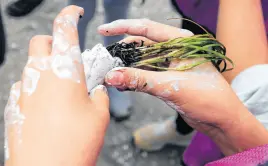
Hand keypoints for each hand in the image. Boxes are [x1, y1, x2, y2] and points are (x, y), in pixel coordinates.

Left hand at [5, 6, 108, 165]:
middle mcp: (39, 74)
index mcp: (64, 70)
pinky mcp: (13, 105)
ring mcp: (23, 89)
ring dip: (46, 67)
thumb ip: (99, 94)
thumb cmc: (75, 142)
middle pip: (42, 42)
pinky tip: (48, 105)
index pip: (64, 28)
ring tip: (61, 87)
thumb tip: (95, 89)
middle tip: (68, 56)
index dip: (70, 15)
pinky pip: (24, 86)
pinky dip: (36, 86)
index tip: (75, 12)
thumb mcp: (100, 114)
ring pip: (32, 64)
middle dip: (54, 42)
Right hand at [98, 19, 267, 154]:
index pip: (146, 29)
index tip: (103, 30)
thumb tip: (112, 75)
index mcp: (180, 42)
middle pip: (141, 44)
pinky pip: (145, 73)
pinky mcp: (167, 78)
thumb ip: (139, 80)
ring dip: (126, 67)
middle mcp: (174, 50)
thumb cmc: (207, 98)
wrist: (221, 119)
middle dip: (122, 51)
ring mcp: (170, 64)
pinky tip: (122, 83)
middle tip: (105, 60)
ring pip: (141, 60)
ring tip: (111, 74)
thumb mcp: (171, 86)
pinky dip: (133, 78)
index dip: (123, 28)